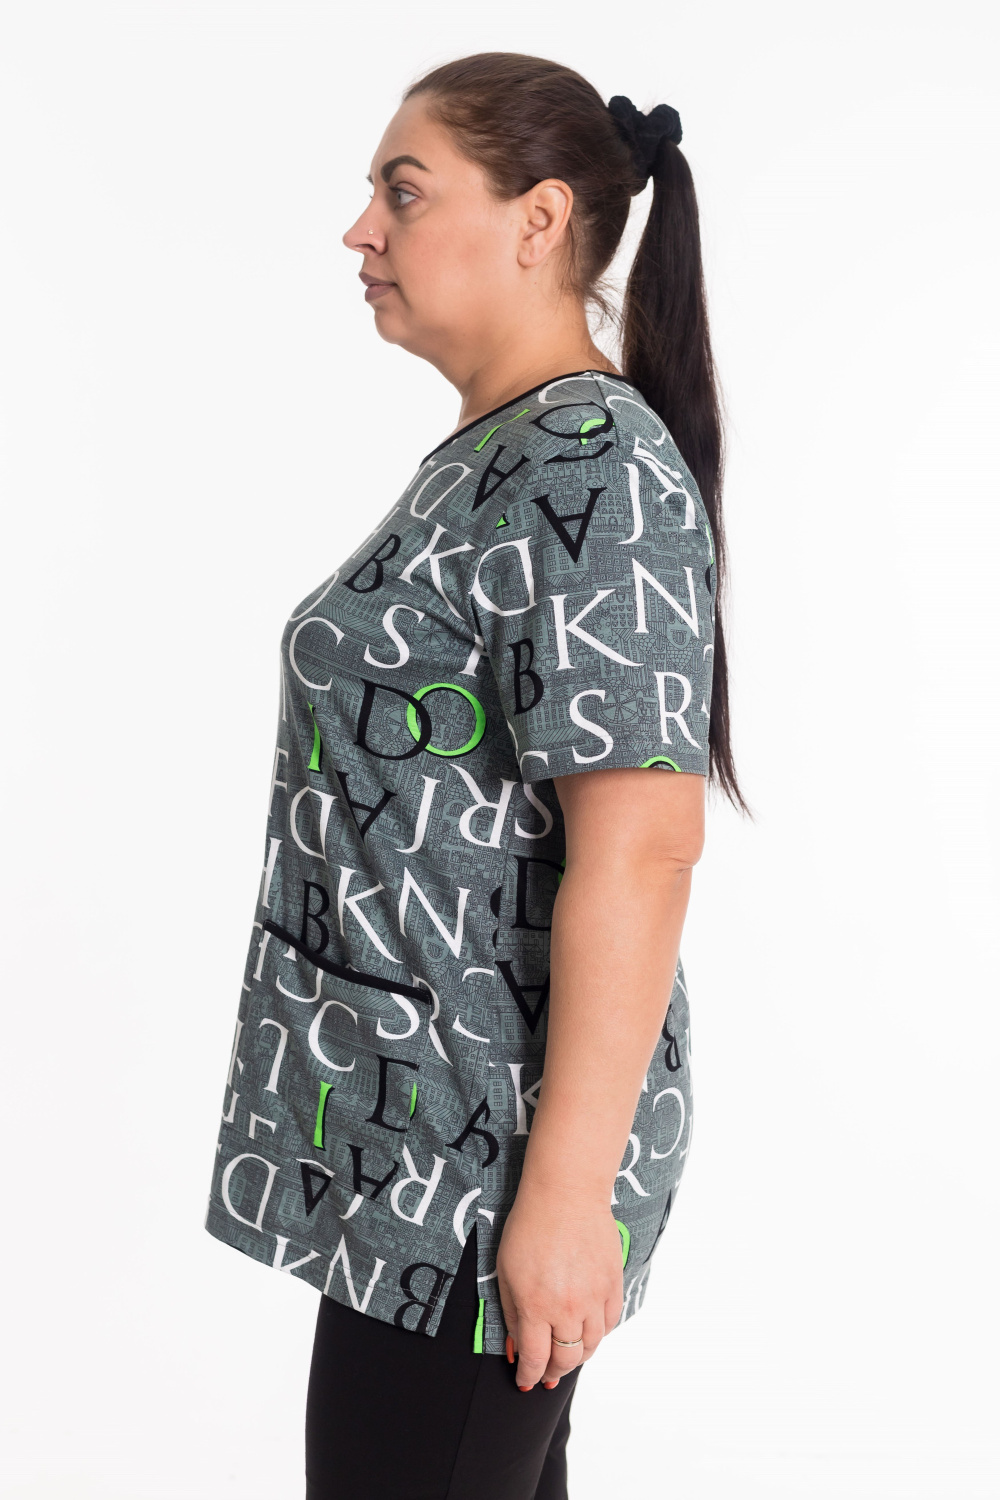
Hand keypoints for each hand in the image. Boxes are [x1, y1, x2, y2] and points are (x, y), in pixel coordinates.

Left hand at [495, 1180, 623, 1389]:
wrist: (566, 1194)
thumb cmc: (530, 1227)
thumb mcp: (505, 1272)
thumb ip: (512, 1315)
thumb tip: (516, 1349)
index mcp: (536, 1306)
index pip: (535, 1359)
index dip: (529, 1376)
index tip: (525, 1382)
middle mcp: (568, 1308)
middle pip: (566, 1360)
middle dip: (552, 1372)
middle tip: (545, 1374)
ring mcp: (594, 1297)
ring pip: (590, 1347)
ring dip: (576, 1357)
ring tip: (565, 1355)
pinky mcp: (613, 1284)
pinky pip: (608, 1323)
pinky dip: (597, 1334)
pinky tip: (586, 1331)